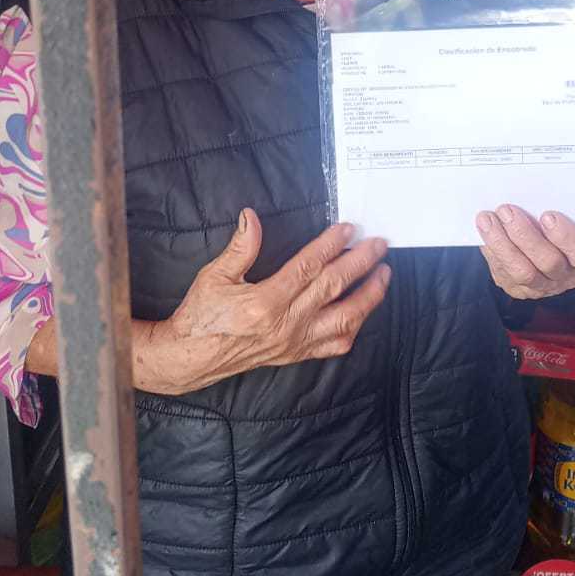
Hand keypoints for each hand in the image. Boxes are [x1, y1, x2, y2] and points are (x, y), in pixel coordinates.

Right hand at [157, 211, 390, 391]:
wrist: (191, 358)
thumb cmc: (201, 316)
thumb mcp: (214, 276)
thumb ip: (240, 247)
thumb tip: (252, 217)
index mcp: (265, 303)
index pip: (308, 268)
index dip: (331, 245)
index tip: (348, 228)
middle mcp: (286, 324)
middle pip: (334, 288)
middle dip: (361, 263)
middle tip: (378, 244)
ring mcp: (294, 342)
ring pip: (344, 320)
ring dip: (369, 297)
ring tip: (383, 275)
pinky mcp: (295, 354)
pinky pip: (333, 346)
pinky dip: (353, 328)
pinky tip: (363, 313)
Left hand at [476, 205, 574, 300]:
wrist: (538, 247)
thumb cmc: (552, 227)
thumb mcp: (564, 219)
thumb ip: (553, 214)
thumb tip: (531, 195)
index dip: (565, 236)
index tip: (547, 216)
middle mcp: (565, 276)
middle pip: (548, 262)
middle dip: (525, 235)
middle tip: (507, 211)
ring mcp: (541, 286)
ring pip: (522, 272)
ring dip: (501, 243)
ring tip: (488, 220)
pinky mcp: (517, 288)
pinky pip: (503, 272)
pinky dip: (492, 250)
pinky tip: (485, 231)